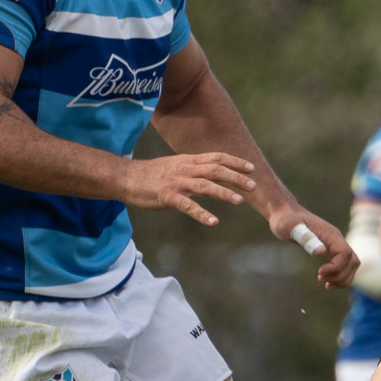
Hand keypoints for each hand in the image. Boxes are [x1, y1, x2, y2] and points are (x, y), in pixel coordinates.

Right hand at [121, 153, 257, 225]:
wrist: (126, 177)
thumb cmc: (154, 174)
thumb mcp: (177, 165)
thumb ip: (196, 168)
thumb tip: (215, 172)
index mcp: (190, 161)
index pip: (217, 158)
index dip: (235, 162)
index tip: (252, 168)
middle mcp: (186, 169)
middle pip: (216, 170)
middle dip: (236, 177)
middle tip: (253, 186)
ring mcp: (177, 182)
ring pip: (205, 186)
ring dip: (224, 193)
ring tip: (240, 201)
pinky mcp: (168, 196)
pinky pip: (187, 206)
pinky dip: (201, 214)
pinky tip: (213, 222)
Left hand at [269, 206, 356, 288]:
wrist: (285, 214)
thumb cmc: (285, 220)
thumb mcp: (290, 227)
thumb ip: (305, 237)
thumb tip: (321, 252)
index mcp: (330, 234)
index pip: (345, 253)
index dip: (336, 267)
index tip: (319, 272)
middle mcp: (337, 239)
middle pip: (353, 261)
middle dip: (341, 275)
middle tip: (321, 279)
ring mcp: (335, 244)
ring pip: (352, 264)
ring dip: (342, 278)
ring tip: (326, 284)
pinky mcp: (331, 249)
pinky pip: (344, 265)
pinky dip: (340, 276)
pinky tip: (326, 282)